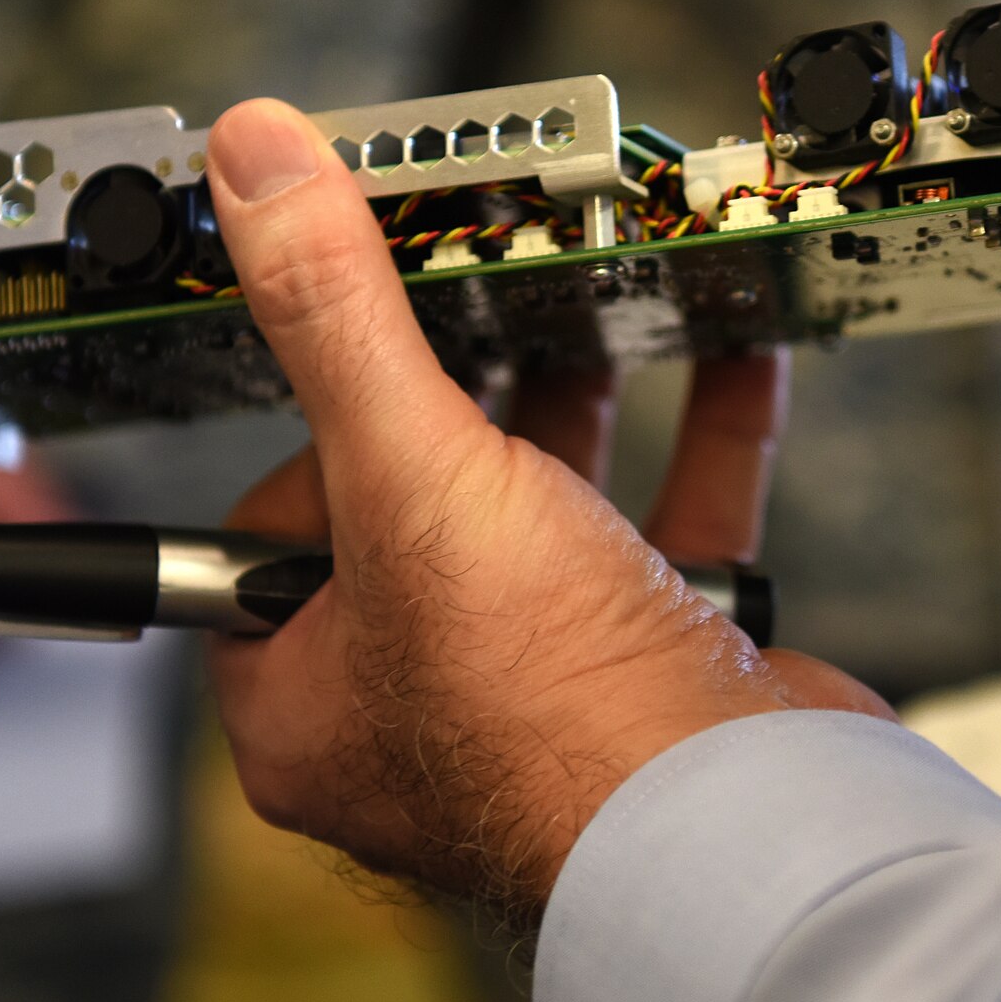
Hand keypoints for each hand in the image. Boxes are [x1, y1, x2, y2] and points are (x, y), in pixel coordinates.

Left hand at [205, 100, 888, 927]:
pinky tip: (730, 359)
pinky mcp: (653, 675)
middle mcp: (415, 707)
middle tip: (464, 303)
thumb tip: (253, 167)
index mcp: (305, 697)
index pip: (267, 536)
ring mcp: (541, 696)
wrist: (746, 834)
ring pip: (543, 521)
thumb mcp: (414, 473)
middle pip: (414, 514)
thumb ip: (334, 318)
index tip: (346, 351)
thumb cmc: (552, 713)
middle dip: (456, 400)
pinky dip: (698, 442)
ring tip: (583, 310)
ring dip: (574, 411)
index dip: (308, 436)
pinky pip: (666, 534)